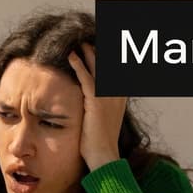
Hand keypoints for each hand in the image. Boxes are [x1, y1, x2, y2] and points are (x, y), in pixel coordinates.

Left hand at [68, 43, 126, 170]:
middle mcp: (117, 93)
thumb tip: (92, 99)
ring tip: (80, 43)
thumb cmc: (100, 140)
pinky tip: (71, 56)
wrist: (103, 155)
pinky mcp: (96, 102)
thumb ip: (100, 104)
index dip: (112, 56)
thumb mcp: (104, 118)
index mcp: (121, 96)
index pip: (119, 69)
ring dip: (89, 53)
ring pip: (98, 67)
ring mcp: (108, 97)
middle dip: (101, 50)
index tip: (104, 43)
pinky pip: (86, 78)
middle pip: (111, 64)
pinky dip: (78, 65)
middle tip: (90, 38)